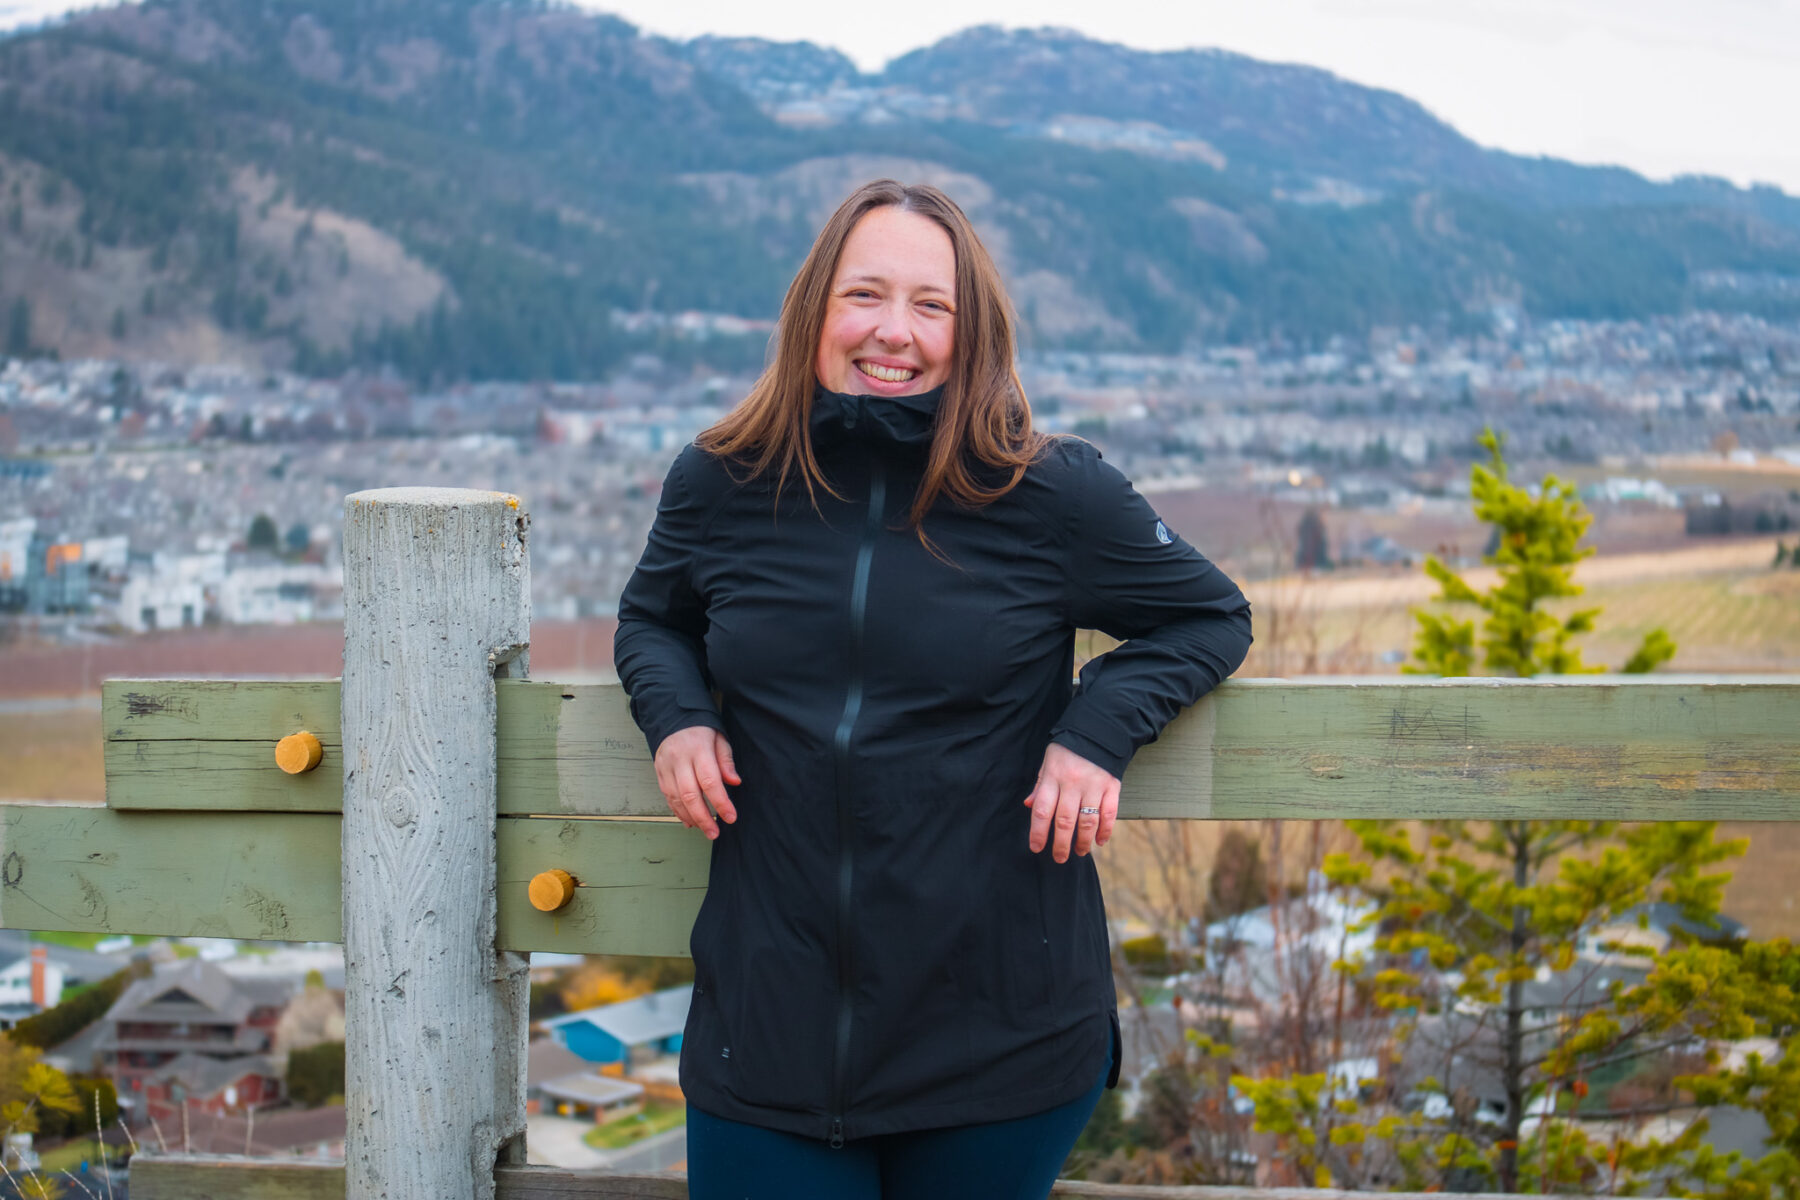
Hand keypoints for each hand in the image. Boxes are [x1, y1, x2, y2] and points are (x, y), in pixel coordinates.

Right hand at [654, 726, 739, 839]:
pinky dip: (678, 811)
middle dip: (703, 817)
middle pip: (690, 794)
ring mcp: (666, 766)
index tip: (730, 817)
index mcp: (698, 749)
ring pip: (676, 798)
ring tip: (704, 829)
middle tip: (715, 832)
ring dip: (690, 817)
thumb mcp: (719, 738)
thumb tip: (734, 782)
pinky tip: (689, 821)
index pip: (710, 781)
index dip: (720, 802)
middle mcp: (679, 759)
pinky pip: (667, 796)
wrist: (672, 717)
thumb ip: (726, 761)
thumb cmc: (701, 731)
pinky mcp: (659, 772)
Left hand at [1023, 742, 1119, 862]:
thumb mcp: (1048, 762)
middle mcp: (1073, 783)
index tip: (1036, 847)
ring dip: (1083, 842)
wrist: (1098, 730)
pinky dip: (1105, 831)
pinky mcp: (1112, 786)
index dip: (1038, 832)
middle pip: (1065, 821)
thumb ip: (1040, 785)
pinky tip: (1100, 841)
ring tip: (1080, 852)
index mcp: (1053, 776)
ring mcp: (1094, 785)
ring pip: (1088, 821)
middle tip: (1059, 858)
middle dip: (1061, 844)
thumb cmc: (1068, 750)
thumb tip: (1029, 806)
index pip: (1042, 810)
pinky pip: (1109, 814)